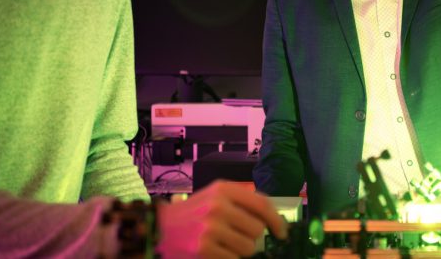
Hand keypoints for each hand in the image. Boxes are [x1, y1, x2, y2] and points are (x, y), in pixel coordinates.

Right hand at [156, 180, 287, 257]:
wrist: (159, 228)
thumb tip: (273, 220)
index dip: (276, 221)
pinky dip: (228, 258)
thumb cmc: (193, 213)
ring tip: (223, 244)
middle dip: (251, 237)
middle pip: (257, 229)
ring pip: (248, 247)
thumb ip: (242, 203)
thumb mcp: (216, 197)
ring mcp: (210, 228)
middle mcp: (218, 205)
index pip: (262, 204)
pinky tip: (215, 251)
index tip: (282, 233)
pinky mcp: (203, 249)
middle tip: (236, 236)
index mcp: (223, 189)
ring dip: (240, 250)